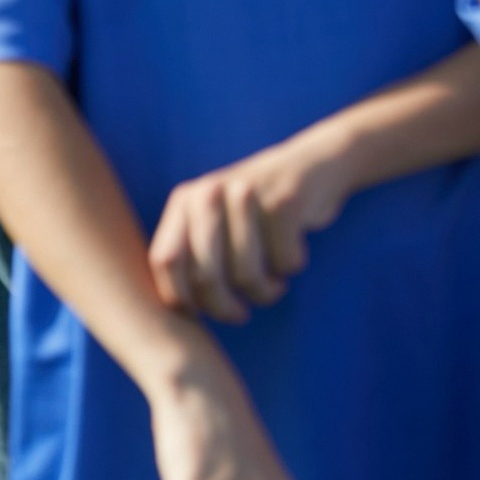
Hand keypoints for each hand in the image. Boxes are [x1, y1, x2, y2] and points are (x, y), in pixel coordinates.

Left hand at [147, 137, 348, 322]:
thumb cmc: (255, 213)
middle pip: (205, 275)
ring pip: (246, 274)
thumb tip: (175, 313)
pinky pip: (284, 261)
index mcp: (185, 201)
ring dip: (263, 292)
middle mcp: (210, 193)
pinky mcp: (286, 200)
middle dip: (224, 307)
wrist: (313, 165)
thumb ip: (188, 256)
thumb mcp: (212, 224)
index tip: (199, 313)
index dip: (180, 296)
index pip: (166, 261)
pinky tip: (293, 256)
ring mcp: (248, 193)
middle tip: (240, 314)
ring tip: (271, 286)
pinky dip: (291, 267)